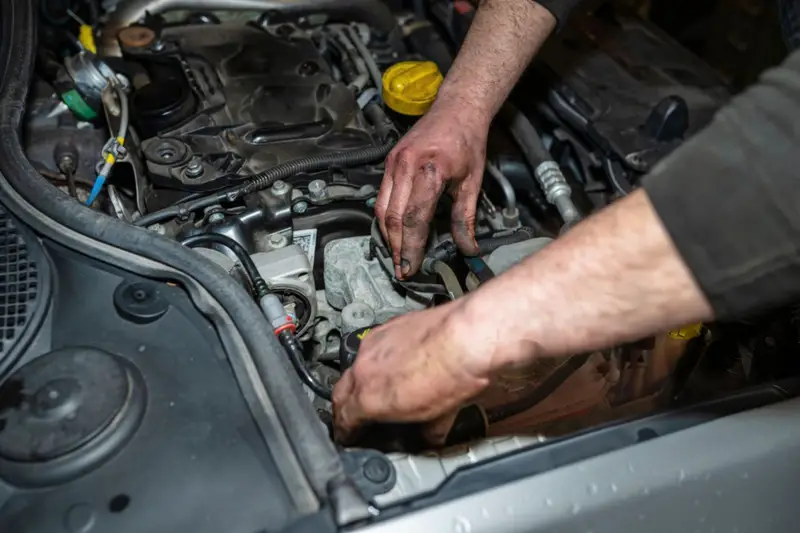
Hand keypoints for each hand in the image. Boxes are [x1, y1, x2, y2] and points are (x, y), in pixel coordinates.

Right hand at [332, 300, 493, 444]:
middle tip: (356, 415)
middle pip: (340, 393)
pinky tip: (399, 362)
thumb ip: (425, 431)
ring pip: (356, 367)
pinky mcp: (388, 327)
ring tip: (382, 388)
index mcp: (369, 398)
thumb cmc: (455, 373)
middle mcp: (364, 369)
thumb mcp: (439, 417)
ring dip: (364, 381)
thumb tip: (430, 435)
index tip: (349, 436)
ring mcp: (374, 344)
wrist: (469, 336)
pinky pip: (373, 347)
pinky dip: (379, 359)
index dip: (345, 433)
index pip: (343, 420)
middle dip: (345, 407)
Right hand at [375, 100, 489, 277]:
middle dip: (396, 248)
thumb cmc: (467, 141)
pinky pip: (381, 196)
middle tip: (402, 269)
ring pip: (382, 209)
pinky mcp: (389, 162)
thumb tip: (467, 247)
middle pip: (393, 218)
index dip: (411, 248)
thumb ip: (466, 218)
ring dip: (387, 236)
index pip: (414, 219)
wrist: (457, 109)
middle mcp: (406, 166)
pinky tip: (393, 233)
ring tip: (397, 256)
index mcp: (430, 171)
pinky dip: (385, 218)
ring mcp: (394, 163)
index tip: (412, 267)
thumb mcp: (472, 182)